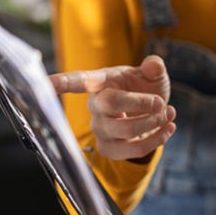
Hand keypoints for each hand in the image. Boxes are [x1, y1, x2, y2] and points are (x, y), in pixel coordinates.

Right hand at [49, 54, 175, 160]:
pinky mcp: (109, 149)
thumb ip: (154, 67)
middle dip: (143, 104)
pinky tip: (168, 129)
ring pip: (125, 130)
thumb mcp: (153, 74)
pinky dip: (157, 139)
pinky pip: (133, 150)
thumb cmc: (146, 88)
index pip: (78, 81)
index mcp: (101, 82)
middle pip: (110, 104)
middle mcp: (95, 106)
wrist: (154, 113)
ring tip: (169, 113)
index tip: (46, 82)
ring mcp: (100, 129)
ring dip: (154, 123)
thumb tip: (153, 64)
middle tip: (162, 104)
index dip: (63, 82)